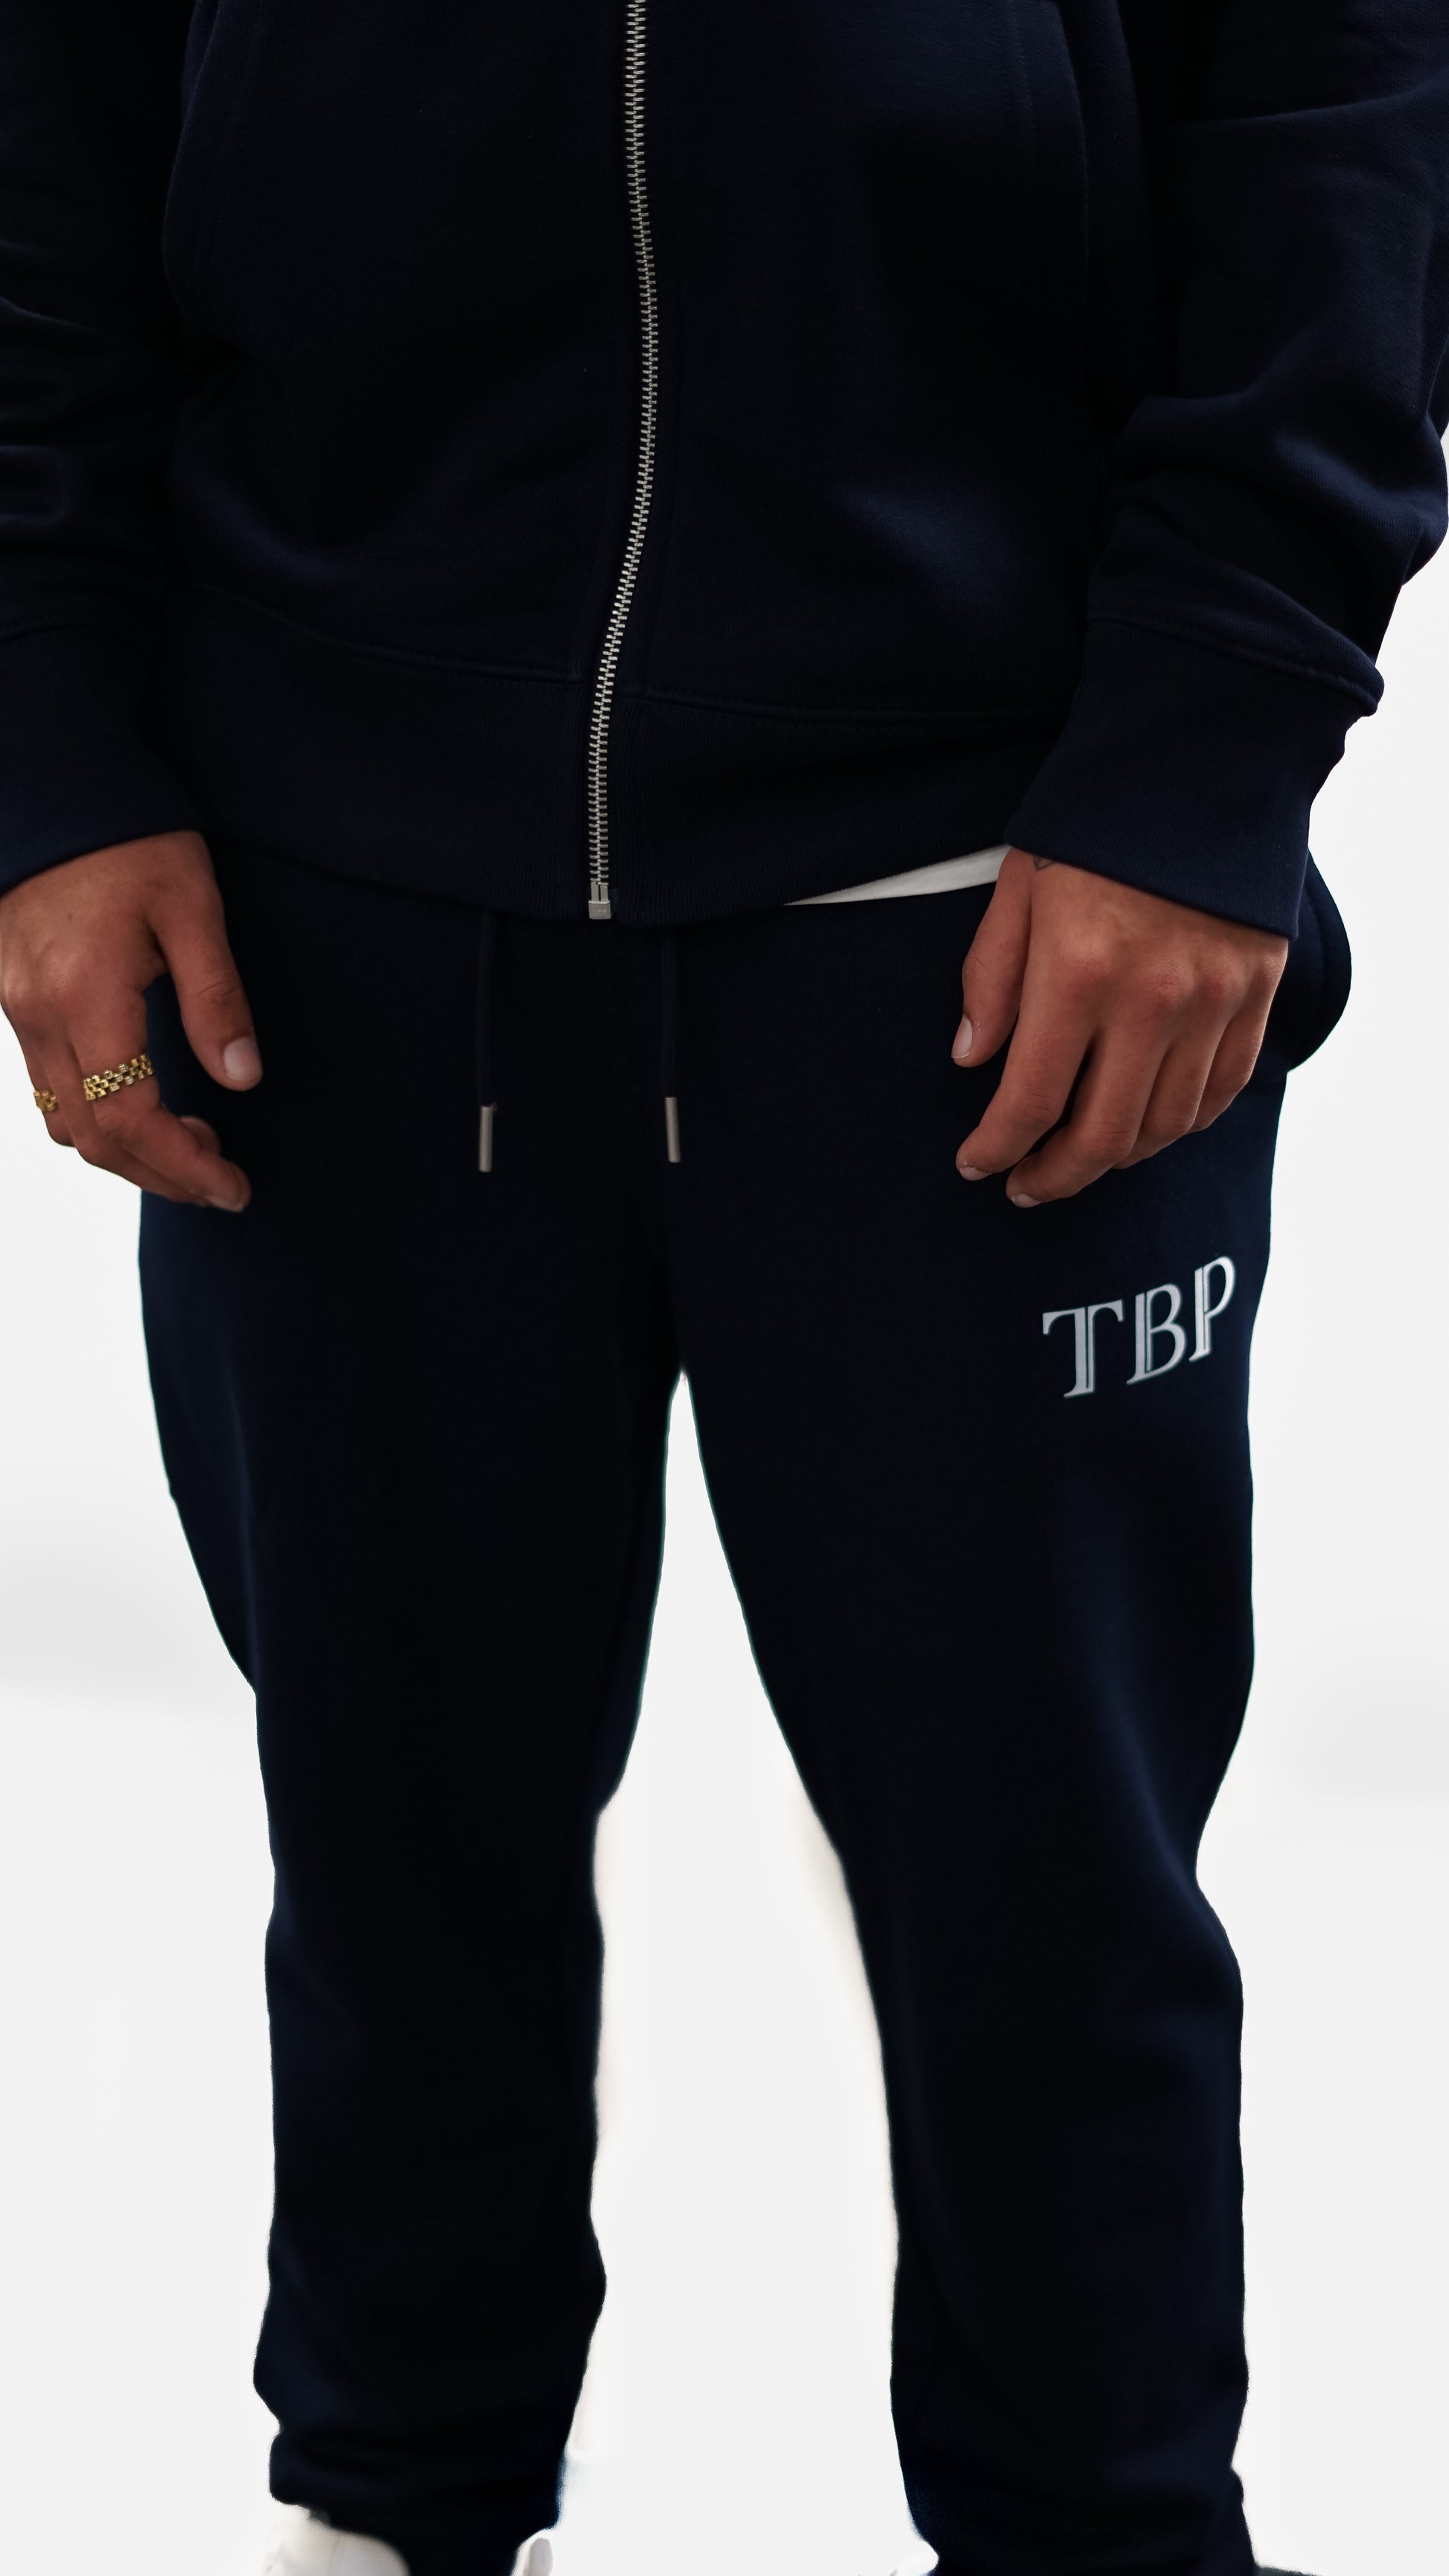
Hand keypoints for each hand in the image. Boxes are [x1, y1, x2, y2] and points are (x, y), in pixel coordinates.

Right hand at [0, 830, 258, 1208]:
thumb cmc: (129, 838)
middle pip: (92, 1139)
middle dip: (160, 1175)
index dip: (184, 1168)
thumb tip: (242, 1078)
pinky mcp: (12, 999)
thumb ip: (215, 997)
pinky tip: (143, 1102)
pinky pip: (44, 1086)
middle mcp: (38, 1014)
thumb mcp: (191, 906)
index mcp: (86, 997)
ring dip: (126, 1152)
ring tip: (192, 1144)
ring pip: (62, 1121)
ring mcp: (17, 1010)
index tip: (233, 1188)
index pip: (129, 1120)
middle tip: (221, 1182)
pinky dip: (94, 1116)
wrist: (51, 787)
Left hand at [952, 849, 1286, 1204]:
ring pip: (1166, 1125)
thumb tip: (974, 1060)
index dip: (997, 1147)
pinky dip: (1180, 1124)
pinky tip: (1147, 1125)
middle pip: (1103, 1135)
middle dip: (1056, 1175)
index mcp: (1078, 973)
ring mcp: (1214, 1002)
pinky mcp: (1257, 993)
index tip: (977, 1165)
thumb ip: (993, 978)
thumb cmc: (1094, 824)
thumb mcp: (1018, 888)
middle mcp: (1152, 1001)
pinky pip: (1220, 1091)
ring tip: (1081, 1157)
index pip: (1032, 1100)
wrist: (1205, 762)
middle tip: (1026, 1185)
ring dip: (1117, 1157)